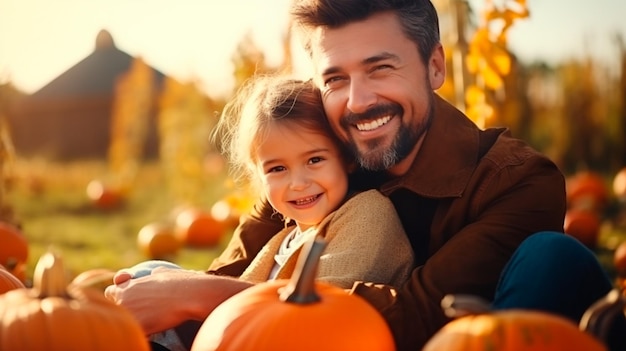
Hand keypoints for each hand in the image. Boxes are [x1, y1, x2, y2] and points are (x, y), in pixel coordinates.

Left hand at [104, 268, 253, 334]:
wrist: (192, 294)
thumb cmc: (183, 282)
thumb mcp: (165, 272)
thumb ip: (154, 275)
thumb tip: (154, 273)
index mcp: (129, 284)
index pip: (110, 292)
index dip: (119, 298)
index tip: (130, 302)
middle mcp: (125, 296)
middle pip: (111, 306)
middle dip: (121, 310)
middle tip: (137, 314)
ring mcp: (130, 311)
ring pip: (121, 321)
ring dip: (130, 322)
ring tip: (146, 324)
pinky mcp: (139, 325)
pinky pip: (133, 333)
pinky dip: (140, 333)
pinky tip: (150, 332)